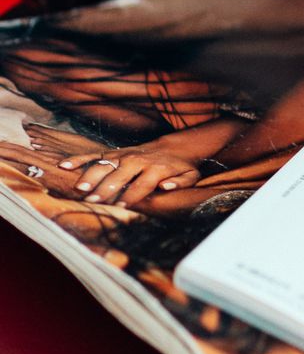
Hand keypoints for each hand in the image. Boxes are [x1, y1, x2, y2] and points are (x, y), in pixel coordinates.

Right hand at [54, 146, 205, 204]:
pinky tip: (64, 165)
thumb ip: (180, 183)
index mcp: (155, 169)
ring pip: (104, 165)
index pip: (141, 184)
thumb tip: (166, 187)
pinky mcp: (113, 152)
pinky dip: (78, 159)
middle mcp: (137, 160)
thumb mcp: (190, 176)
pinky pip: (93, 154)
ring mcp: (123, 155)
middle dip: (106, 189)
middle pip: (119, 175)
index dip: (131, 196)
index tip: (119, 207)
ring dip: (91, 176)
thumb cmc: (180, 167)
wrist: (173, 146)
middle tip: (93, 201)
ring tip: (80, 189)